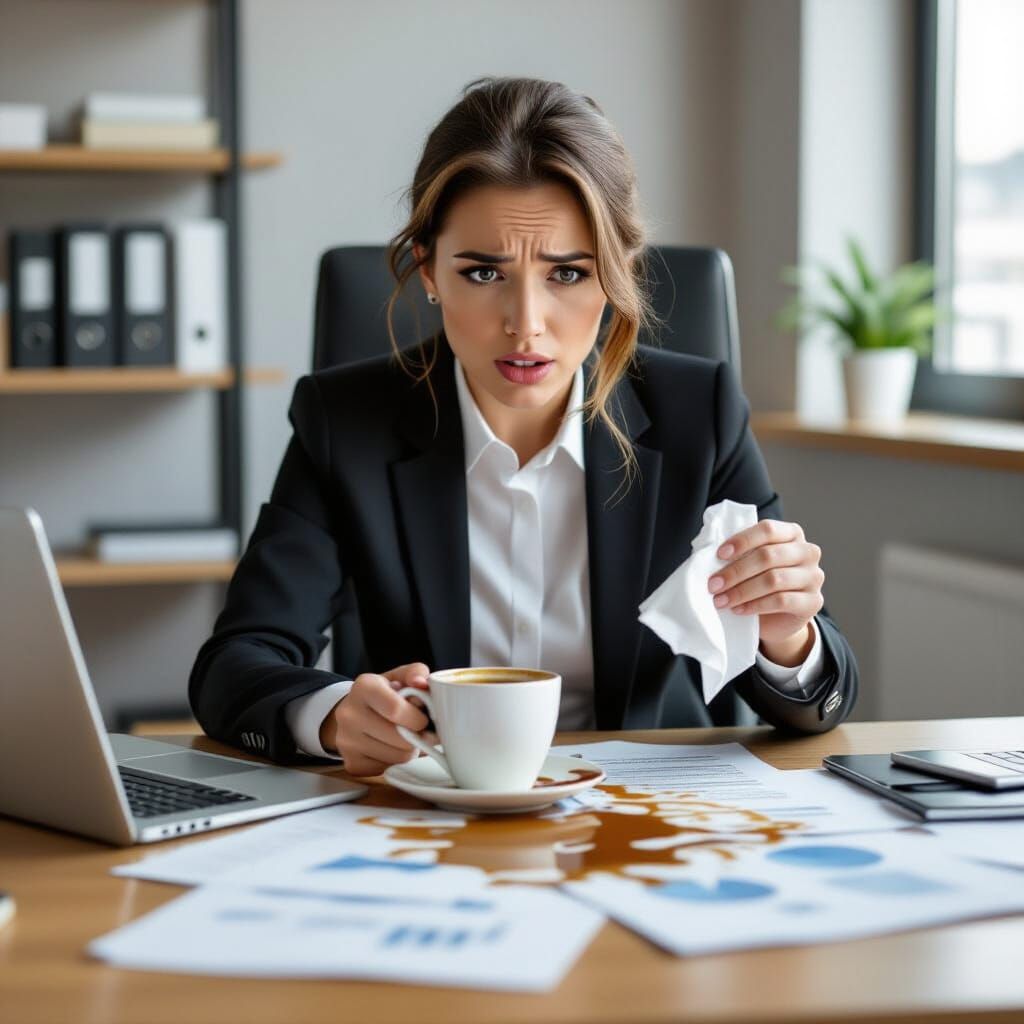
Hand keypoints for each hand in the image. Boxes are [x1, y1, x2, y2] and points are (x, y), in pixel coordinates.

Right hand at [319, 662, 435, 776]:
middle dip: (418, 737)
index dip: (417, 718)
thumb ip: (416, 673)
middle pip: (399, 738)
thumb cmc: (384, 694)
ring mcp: (347, 741)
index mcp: (364, 687)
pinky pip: (388, 770)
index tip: (424, 719)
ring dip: (410, 751)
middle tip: (420, 731)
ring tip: (406, 738)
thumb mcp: (399, 676)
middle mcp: (349, 714)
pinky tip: (392, 748)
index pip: (395, 709)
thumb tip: (422, 682)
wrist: (355, 712)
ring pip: (397, 758)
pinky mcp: (351, 763)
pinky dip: (396, 762)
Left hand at [706, 518, 824, 658]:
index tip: (719, 555)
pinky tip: (738, 610)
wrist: (775, 618)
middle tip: (713, 584)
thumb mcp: (748, 563)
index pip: (768, 529)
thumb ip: (736, 551)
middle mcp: (807, 551)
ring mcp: (814, 577)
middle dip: (735, 571)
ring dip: (741, 591)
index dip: (742, 541)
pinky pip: (782, 601)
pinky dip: (755, 605)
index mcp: (792, 533)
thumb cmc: (757, 583)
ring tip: (720, 600)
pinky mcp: (813, 602)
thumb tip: (707, 546)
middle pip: (768, 556)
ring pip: (774, 579)